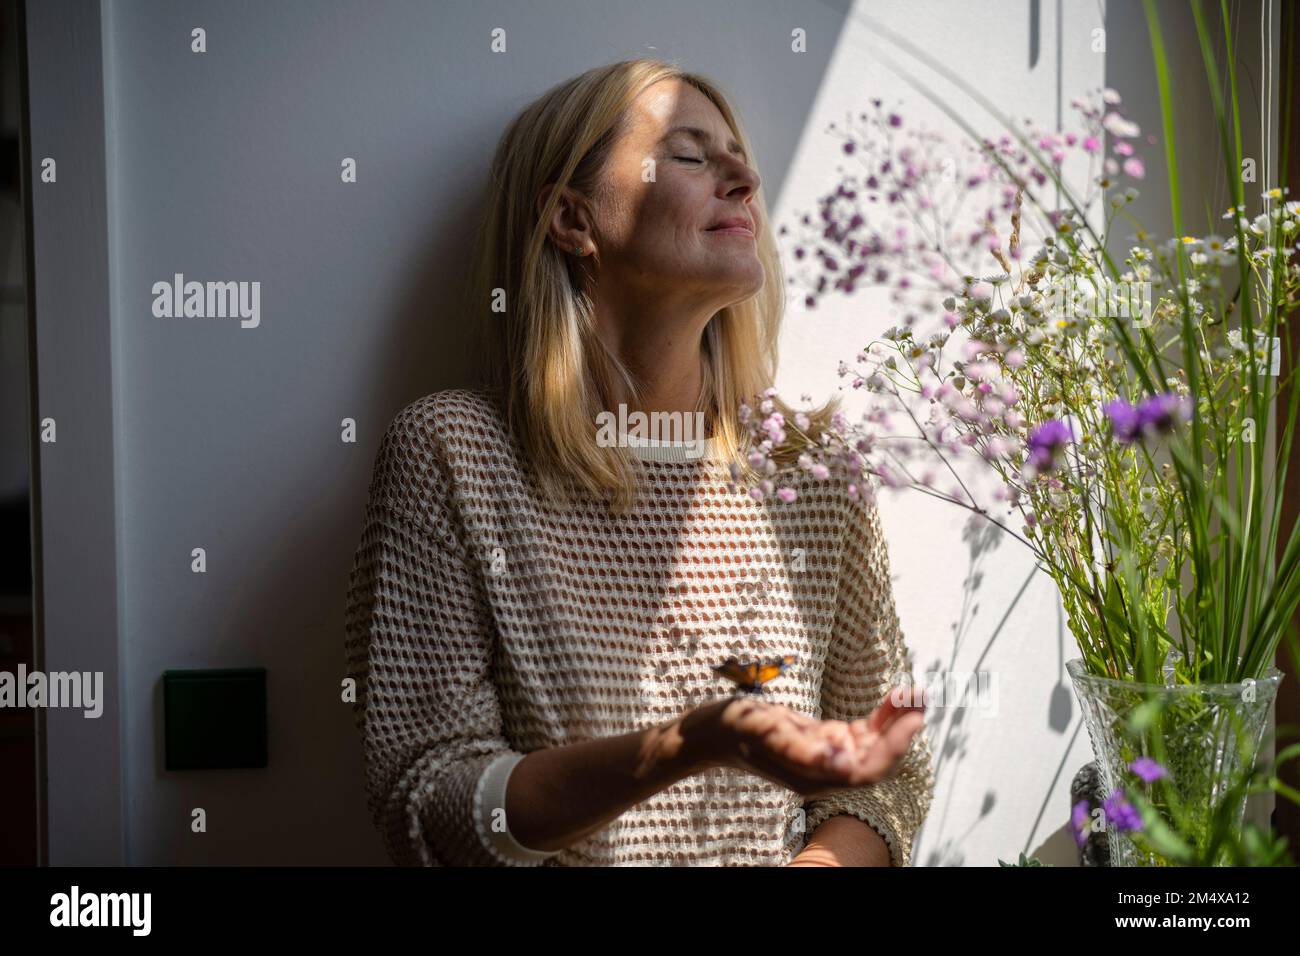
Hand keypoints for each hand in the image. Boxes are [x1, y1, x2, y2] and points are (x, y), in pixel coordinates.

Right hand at [706, 687, 925, 798]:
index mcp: (816, 777)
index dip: (894, 746)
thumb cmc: (737, 730)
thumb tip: (846, 766)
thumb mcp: (769, 733)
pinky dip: (880, 716)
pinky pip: (861, 732)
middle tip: (924, 696)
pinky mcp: (823, 740)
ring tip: (916, 693)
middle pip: (878, 757)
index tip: (914, 717)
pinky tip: (895, 698)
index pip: (868, 770)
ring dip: (896, 720)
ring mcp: (826, 756)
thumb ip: (805, 752)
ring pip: (874, 743)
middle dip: (903, 729)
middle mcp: (826, 771)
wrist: (713, 730)